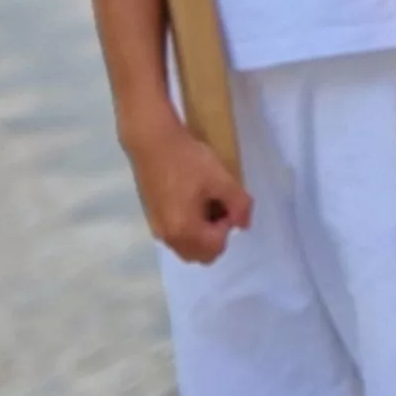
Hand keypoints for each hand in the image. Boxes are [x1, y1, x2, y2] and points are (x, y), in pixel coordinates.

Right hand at [121, 117, 252, 265]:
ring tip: (204, 200)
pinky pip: (176, 234)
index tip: (224, 201)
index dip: (227, 225)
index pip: (217, 247)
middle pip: (201, 254)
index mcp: (184, 231)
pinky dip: (188, 225)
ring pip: (188, 245)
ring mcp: (157, 228)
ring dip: (202, 232)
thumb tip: (243, 225)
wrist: (153, 141)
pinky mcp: (152, 217)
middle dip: (214, 235)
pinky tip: (190, 197)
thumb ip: (239, 205)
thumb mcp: (222, 180)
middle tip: (217, 204)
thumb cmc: (188, 160)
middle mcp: (168, 237)